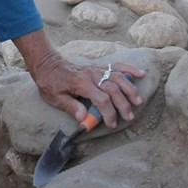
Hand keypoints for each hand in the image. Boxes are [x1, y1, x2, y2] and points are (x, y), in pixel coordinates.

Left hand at [12, 29, 144, 127]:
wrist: (47, 64)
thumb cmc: (50, 83)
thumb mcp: (55, 98)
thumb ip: (71, 107)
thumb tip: (84, 119)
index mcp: (81, 83)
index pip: (101, 99)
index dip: (109, 112)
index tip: (112, 124)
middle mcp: (92, 74)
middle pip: (113, 89)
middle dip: (123, 104)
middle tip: (129, 117)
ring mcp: (96, 69)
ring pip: (118, 77)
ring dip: (130, 89)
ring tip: (138, 101)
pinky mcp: (99, 67)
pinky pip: (117, 66)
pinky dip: (129, 69)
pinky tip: (141, 74)